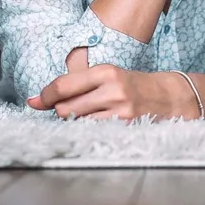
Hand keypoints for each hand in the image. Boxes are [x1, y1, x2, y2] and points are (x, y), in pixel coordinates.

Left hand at [26, 65, 199, 120]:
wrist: (169, 97)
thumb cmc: (132, 85)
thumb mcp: (107, 76)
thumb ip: (75, 85)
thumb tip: (35, 101)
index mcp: (107, 72)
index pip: (63, 86)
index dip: (44, 96)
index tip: (37, 102)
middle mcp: (113, 90)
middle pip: (65, 108)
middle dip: (61, 110)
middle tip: (71, 108)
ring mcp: (121, 111)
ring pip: (77, 123)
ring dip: (75, 122)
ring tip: (88, 115)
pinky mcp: (126, 127)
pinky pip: (92, 132)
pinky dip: (88, 130)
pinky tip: (96, 124)